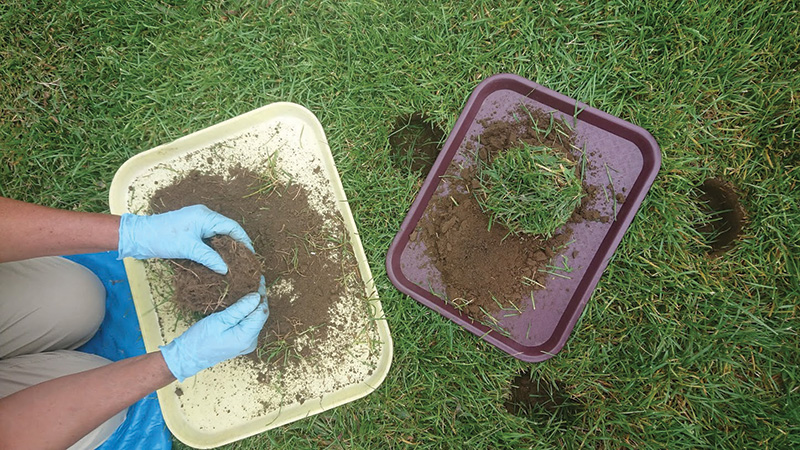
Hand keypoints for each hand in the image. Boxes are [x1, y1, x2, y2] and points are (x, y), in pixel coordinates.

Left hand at [118, 204, 253, 273]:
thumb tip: (226, 269)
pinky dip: (215, 247)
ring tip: (233, 262)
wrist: (140, 236)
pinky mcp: (191, 229)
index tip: (250, 254)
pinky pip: (209, 237)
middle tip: (244, 260)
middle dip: (236, 244)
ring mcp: (197, 222)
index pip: (233, 227)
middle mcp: (204, 216)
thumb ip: (209, 258)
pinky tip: (218, 259)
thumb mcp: (189, 249)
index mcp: (206, 216)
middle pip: (227, 230)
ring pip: (218, 234)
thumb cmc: (163, 238)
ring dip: (225, 247)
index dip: (244, 240)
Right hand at [160, 277, 267, 381]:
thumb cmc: (200, 339)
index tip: (258, 279)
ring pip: (254, 318)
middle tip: (254, 280)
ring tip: (249, 287)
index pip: (262, 312)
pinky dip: (247, 312)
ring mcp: (246, 343)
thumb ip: (239, 309)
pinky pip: (248, 323)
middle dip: (258, 298)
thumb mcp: (219, 320)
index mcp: (246, 337)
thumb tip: (257, 296)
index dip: (261, 294)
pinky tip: (242, 302)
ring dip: (253, 304)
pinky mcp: (241, 341)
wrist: (188, 356)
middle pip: (260, 315)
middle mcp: (250, 342)